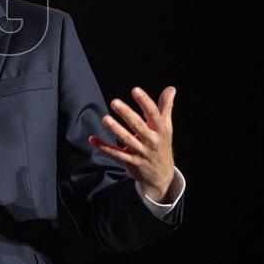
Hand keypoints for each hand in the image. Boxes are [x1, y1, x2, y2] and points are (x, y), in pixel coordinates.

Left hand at [88, 86, 176, 202]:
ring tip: (105, 119)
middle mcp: (151, 141)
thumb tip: (171, 88)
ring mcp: (140, 152)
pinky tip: (92, 139)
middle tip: (114, 102)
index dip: (145, 102)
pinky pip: (116, 154)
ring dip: (116, 129)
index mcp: (160, 130)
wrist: (162, 176)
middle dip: (127, 114)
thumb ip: (165, 107)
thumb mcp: (166, 127)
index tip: (135, 90)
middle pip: (138, 126)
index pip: (153, 114)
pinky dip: (103, 147)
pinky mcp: (130, 162)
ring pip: (127, 140)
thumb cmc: (161, 145)